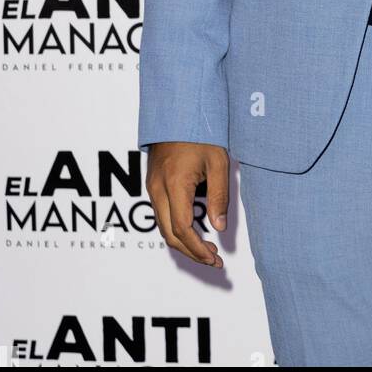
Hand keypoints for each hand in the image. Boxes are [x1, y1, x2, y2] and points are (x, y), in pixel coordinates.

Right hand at [146, 141, 229, 268]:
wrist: (177, 111)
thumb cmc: (200, 133)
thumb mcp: (218, 162)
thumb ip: (219, 196)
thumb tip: (219, 228)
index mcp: (174, 184)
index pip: (183, 229)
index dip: (198, 248)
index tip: (214, 258)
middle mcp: (158, 189)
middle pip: (170, 234)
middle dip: (191, 252)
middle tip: (214, 260)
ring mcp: (152, 187)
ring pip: (163, 227)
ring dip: (183, 243)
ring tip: (207, 250)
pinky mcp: (153, 184)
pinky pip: (161, 215)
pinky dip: (176, 230)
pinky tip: (192, 233)